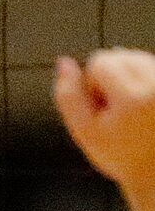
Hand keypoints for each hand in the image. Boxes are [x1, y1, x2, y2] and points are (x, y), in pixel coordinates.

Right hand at [55, 48, 154, 198]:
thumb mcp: (84, 132)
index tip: (100, 110)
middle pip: (122, 55)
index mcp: (134, 97)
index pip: (101, 61)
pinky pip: (151, 67)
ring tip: (130, 108)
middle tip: (115, 111)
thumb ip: (68, 96)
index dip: (91, 84)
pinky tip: (142, 104)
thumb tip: (63, 63)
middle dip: (111, 78)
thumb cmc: (121, 155)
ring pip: (138, 58)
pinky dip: (143, 80)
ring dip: (128, 77)